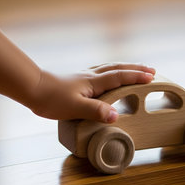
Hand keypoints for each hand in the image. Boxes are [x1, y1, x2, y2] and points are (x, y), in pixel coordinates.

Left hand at [29, 63, 155, 122]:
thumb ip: (96, 111)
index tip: (152, 77)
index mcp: (94, 83)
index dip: (137, 77)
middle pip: (118, 68)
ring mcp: (84, 76)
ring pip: (110, 68)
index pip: (120, 77)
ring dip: (125, 68)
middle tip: (151, 70)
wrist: (32, 88)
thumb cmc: (51, 99)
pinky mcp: (78, 79)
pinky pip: (101, 71)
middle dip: (136, 69)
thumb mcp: (75, 108)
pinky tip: (108, 75)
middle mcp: (91, 76)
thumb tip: (116, 116)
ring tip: (136, 69)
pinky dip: (112, 70)